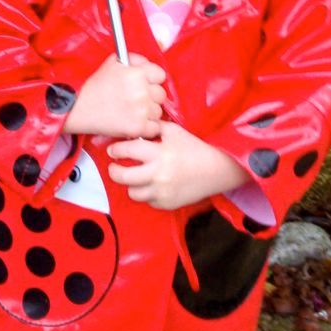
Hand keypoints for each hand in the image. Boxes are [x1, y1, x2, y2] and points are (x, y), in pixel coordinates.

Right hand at [63, 53, 166, 138]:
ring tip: (130, 111)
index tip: (145, 84)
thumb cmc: (95, 86)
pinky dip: (146, 127)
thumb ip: (136, 59)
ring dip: (148, 113)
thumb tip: (150, 64)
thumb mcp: (113, 62)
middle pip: (161, 95)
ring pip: (158, 112)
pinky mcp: (137, 128)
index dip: (152, 79)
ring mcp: (140, 111)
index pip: (161, 75)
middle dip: (150, 97)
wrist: (78, 108)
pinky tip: (133, 122)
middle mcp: (141, 91)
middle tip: (135, 99)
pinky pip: (154, 128)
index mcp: (136, 73)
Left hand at [107, 121, 247, 209]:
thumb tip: (133, 126)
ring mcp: (162, 192)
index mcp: (159, 153)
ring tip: (135, 177)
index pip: (127, 151)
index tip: (113, 150)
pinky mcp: (167, 204)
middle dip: (113, 171)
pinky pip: (148, 201)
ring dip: (131, 184)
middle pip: (123, 176)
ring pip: (133, 192)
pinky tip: (154, 185)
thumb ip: (153, 127)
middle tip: (114, 167)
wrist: (216, 169)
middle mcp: (158, 174)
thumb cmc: (194, 148)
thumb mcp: (174, 131)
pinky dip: (148, 193)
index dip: (116, 149)